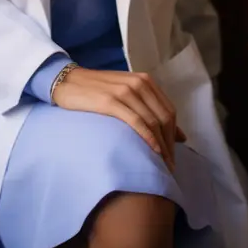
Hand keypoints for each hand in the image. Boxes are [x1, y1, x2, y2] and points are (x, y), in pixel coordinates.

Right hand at [52, 67, 185, 172]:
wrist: (67, 81)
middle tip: (169, 167)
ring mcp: (125, 91)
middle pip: (164, 118)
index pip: (169, 111)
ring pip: (152, 121)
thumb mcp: (127, 94)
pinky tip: (152, 151)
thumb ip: (149, 109)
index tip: (172, 156)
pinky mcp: (111, 101)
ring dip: (161, 146)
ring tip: (162, 166)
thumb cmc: (97, 91)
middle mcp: (139, 83)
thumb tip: (179, 135)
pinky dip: (148, 137)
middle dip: (169, 144)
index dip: (173, 135)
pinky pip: (136, 121)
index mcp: (145, 81)